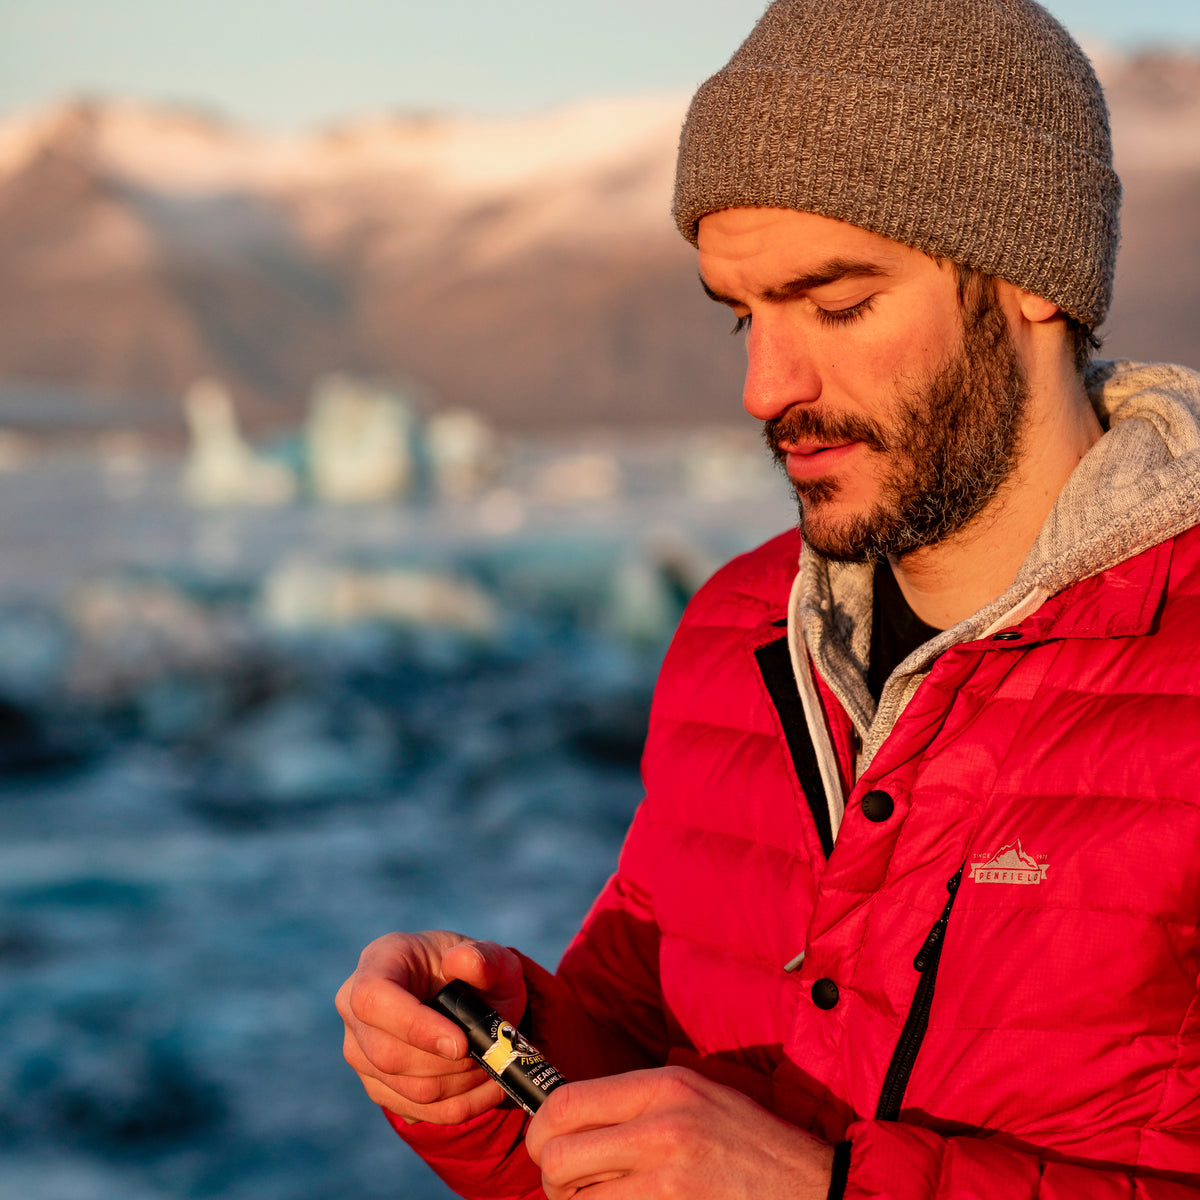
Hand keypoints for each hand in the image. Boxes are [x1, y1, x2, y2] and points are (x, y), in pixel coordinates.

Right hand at [335, 930, 526, 1124]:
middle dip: (447, 1063)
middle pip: (387, 1054)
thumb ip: (485, 958)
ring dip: (458, 1086)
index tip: (461, 1043)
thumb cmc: (476, 974)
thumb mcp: (492, 959)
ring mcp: (359, 1049)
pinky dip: (459, 1106)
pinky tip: (487, 1087)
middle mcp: (354, 1006)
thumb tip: (463, 961)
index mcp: (379, 961)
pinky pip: (415, 1110)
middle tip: (488, 1053)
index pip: (372, 999)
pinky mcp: (375, 1084)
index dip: (413, 1027)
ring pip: (405, 1088)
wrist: (472, 1000)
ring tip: (491, 1066)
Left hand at [526, 1065, 833, 1199]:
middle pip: (557, 1157)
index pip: (564, 1103)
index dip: (540, 1131)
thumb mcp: (696, 1097)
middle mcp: (662, 1129)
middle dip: (553, 1181)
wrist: (814, 1190)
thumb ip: (636, 1103)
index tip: (546, 1148)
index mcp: (663, 1088)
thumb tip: (568, 1119)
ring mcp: (668, 1183)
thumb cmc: (749, 1143)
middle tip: (571, 1189)